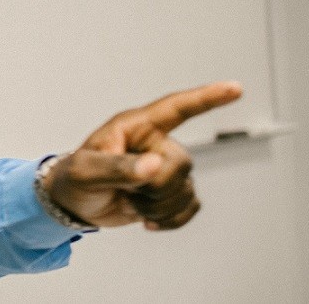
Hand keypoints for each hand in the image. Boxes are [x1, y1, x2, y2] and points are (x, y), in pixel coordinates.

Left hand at [44, 81, 242, 229]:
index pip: (175, 108)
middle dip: (155, 186)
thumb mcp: (85, 172)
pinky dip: (170, 220)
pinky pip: (189, 207)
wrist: (73, 204)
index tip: (236, 88)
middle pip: (181, 163)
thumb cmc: (73, 178)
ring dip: (156, 206)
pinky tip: (146, 220)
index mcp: (135, 126)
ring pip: (186, 189)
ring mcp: (165, 168)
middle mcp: (155, 143)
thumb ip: (117, 167)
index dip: (206, 98)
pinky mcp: (170, 192)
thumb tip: (154, 166)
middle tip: (124, 190)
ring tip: (128, 200)